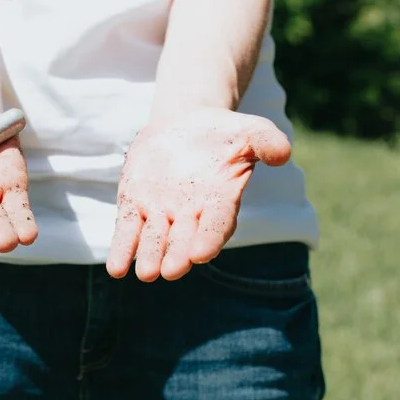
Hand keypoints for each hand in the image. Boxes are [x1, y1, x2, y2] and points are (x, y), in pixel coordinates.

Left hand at [106, 107, 291, 281]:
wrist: (186, 125)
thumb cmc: (224, 134)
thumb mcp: (250, 131)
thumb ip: (266, 141)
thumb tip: (283, 153)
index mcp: (221, 201)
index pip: (216, 224)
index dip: (209, 238)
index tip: (201, 254)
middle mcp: (191, 214)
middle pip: (183, 240)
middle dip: (177, 256)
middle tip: (171, 271)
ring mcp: (162, 213)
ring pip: (154, 240)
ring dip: (149, 256)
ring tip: (146, 273)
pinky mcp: (136, 206)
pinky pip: (128, 230)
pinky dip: (122, 249)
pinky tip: (115, 269)